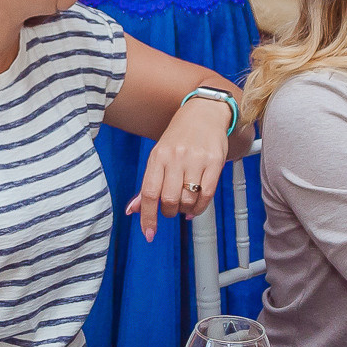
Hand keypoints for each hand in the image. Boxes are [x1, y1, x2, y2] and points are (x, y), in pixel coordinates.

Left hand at [128, 96, 231, 238]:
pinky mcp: (215, 162)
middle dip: (168, 212)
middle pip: (168, 199)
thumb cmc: (179, 137)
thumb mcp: (159, 156)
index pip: (148, 193)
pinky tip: (196, 207)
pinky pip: (207, 194)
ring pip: (188, 199)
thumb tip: (132, 211)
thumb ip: (148, 185)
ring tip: (185, 204)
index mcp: (157, 157)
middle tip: (171, 209)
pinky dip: (200, 208)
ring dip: (184, 210)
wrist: (204, 113)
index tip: (148, 233)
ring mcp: (196, 159)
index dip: (147, 217)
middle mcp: (175, 158)